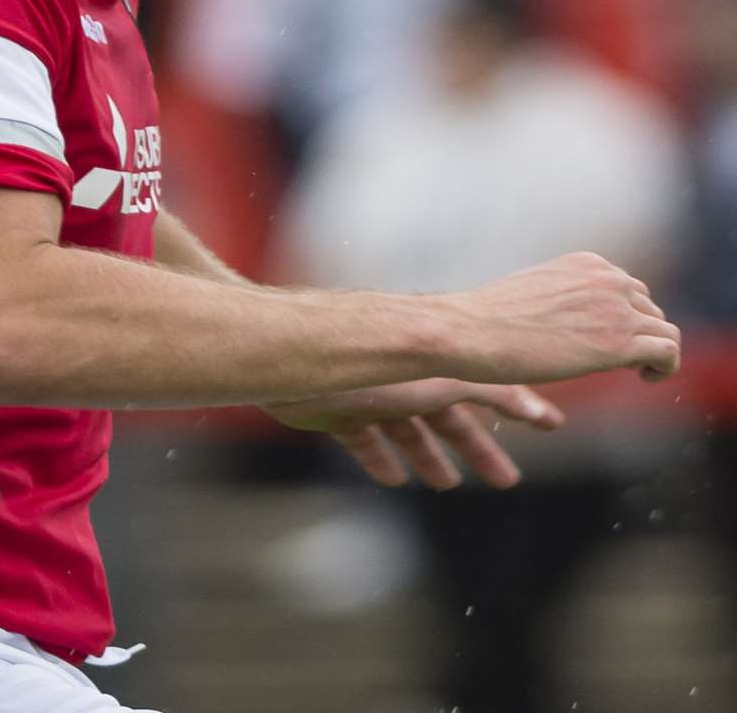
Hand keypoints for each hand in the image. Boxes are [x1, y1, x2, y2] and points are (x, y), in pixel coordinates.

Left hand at [266, 380, 566, 488]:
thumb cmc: (376, 369)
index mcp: (437, 368)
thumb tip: (544, 414)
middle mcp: (405, 380)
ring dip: (428, 457)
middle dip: (477, 449)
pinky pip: (361, 440)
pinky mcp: (335, 412)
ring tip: (446, 484)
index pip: (488, 389)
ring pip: (407, 431)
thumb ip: (494, 395)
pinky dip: (378, 459)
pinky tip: (392, 479)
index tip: (550, 427)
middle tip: (506, 481)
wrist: (299, 364)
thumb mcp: (446, 382)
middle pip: (450, 419)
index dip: (519, 408)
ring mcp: (369, 396)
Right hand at [440, 252, 681, 384]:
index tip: (605, 339)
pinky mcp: (619, 343)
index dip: (622, 316)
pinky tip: (645, 378)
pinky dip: (665, 368)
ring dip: (655, 352)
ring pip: (665, 330)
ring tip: (637, 372)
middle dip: (638, 333)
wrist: (468, 332)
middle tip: (618, 360)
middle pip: (649, 308)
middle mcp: (607, 279)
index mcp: (586, 263)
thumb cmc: (485, 319)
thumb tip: (567, 321)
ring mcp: (616, 309)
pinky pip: (669, 352)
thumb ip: (560, 297)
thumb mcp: (531, 292)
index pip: (626, 288)